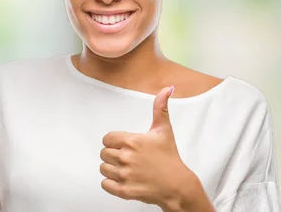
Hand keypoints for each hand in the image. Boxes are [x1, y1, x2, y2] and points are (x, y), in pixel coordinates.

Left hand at [100, 86, 207, 210]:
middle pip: (104, 153)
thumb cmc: (170, 158)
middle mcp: (126, 157)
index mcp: (132, 141)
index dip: (114, 141)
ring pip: (103, 168)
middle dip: (113, 154)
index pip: (107, 139)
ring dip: (111, 168)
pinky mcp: (124, 190)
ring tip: (126, 168)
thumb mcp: (164, 130)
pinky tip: (124, 179)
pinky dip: (111, 183)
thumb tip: (167, 89)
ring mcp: (124, 175)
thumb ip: (161, 107)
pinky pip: (105, 184)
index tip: (124, 145)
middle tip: (127, 157)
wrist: (177, 185)